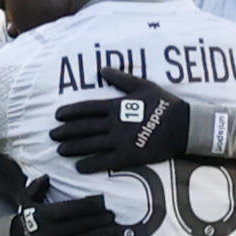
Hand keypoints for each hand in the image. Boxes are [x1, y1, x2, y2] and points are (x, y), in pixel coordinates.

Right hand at [10, 174, 123, 235]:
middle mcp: (48, 233)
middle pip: (78, 225)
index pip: (69, 209)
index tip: (101, 201)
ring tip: (111, 228)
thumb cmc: (31, 215)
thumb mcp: (27, 198)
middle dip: (97, 219)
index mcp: (43, 216)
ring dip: (99, 234)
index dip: (87, 205)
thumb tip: (47, 178)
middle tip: (111, 215)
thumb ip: (36, 186)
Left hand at [50, 68, 192, 172]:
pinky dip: (89, 165)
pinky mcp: (128, 157)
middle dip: (65, 132)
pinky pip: (104, 162)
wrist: (184, 126)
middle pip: (83, 128)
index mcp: (117, 106)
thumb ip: (120, 79)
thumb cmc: (165, 105)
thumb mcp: (143, 86)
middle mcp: (115, 124)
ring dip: (72, 148)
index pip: (86, 108)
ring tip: (59, 150)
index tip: (57, 116)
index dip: (69, 112)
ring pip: (90, 145)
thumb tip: (102, 69)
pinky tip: (78, 167)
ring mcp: (120, 141)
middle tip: (51, 135)